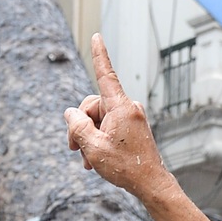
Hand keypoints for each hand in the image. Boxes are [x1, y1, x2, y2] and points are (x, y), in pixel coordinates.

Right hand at [64, 34, 210, 220]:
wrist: (150, 183)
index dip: (99, 55)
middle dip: (80, 125)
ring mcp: (131, 117)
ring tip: (87, 160)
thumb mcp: (93, 147)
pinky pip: (109, 126)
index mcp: (120, 107)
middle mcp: (128, 108)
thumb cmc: (125, 166)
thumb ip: (77, 127)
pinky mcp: (132, 127)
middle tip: (73, 149)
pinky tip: (94, 159)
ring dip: (88, 137)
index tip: (97, 37)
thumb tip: (71, 113)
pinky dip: (99, 139)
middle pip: (93, 105)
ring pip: (99, 119)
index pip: (105, 75)